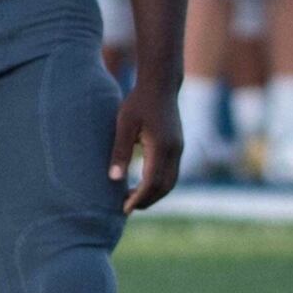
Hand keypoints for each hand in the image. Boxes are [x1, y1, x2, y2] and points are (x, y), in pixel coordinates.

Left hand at [109, 80, 182, 214]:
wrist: (160, 84)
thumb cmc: (139, 102)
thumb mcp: (124, 124)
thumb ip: (120, 151)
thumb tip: (114, 179)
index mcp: (161, 147)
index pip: (152, 182)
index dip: (139, 198)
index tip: (124, 208)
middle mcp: (174, 151)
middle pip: (164, 187)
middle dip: (147, 200)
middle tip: (126, 208)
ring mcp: (178, 149)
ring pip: (170, 182)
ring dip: (154, 194)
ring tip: (133, 199)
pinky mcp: (177, 146)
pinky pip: (171, 173)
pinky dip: (158, 184)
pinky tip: (142, 183)